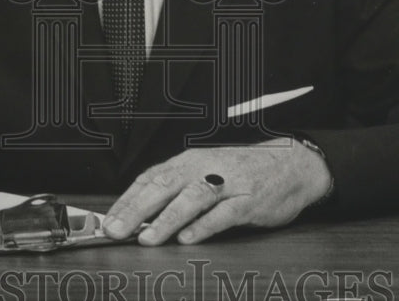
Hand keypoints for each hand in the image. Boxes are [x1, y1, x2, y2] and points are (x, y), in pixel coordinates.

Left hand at [103, 138, 330, 245]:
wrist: (291, 164)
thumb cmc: (243, 172)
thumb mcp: (206, 173)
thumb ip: (177, 191)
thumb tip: (139, 217)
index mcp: (190, 161)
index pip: (151, 178)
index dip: (127, 200)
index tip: (107, 221)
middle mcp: (205, 167)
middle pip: (165, 185)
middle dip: (137, 209)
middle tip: (116, 230)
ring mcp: (229, 182)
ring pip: (192, 198)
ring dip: (168, 218)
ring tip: (147, 237)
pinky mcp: (250, 199)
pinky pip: (224, 213)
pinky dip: (205, 226)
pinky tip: (189, 239)